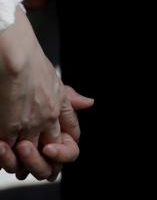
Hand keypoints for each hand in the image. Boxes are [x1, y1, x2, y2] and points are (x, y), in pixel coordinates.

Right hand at [0, 7, 93, 179]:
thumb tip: (89, 103)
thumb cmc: (30, 62)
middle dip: (43, 160)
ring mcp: (28, 126)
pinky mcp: (8, 130)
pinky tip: (3, 149)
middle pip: (53, 152)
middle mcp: (47, 118)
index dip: (65, 146)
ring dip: (21, 160)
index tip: (53, 146)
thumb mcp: (55, 79)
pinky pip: (8, 154)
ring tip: (14, 152)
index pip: (72, 135)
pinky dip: (5, 155)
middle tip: (31, 156)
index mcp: (60, 106)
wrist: (14, 55)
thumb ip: (69, 97)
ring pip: (28, 157)